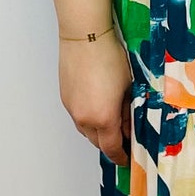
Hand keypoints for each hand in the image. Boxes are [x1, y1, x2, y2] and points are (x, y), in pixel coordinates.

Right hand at [59, 31, 132, 163]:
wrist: (85, 36)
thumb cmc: (109, 57)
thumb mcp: (128, 87)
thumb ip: (129, 112)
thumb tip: (129, 125)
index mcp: (103, 118)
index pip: (112, 148)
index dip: (121, 156)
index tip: (127, 159)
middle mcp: (84, 118)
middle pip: (97, 142)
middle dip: (110, 144)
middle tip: (124, 138)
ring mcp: (72, 108)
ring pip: (86, 130)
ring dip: (98, 131)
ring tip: (112, 120)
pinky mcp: (65, 98)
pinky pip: (78, 117)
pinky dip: (88, 118)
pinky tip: (98, 106)